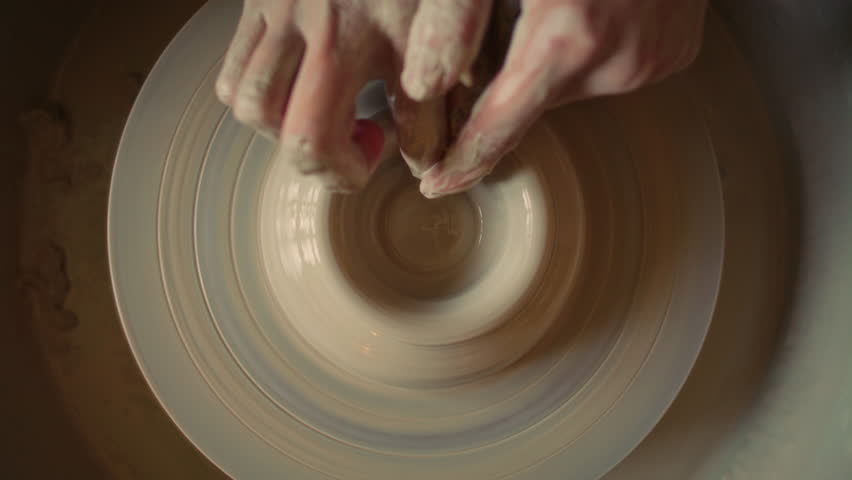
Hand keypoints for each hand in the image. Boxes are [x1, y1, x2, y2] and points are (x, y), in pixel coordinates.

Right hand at [216, 0, 449, 191]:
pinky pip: (232, 62)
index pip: (312, 142)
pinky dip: (258, 88)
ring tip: (323, 112)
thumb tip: (420, 162)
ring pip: (240, 97)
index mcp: (343, 41)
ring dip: (278, 124)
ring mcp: (269, 10)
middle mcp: (296, 28)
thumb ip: (430, 102)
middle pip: (267, 124)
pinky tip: (302, 80)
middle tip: (351, 144)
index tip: (377, 154)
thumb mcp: (438, 27)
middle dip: (310, 155)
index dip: (344, 172)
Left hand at [402, 0, 707, 196]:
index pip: (499, 126)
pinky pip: (614, 69)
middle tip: (517, 21)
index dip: (463, 160)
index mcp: (565, 39)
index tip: (437, 184)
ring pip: (575, 86)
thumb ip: (461, 21)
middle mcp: (615, 62)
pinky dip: (594, 50)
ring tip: (564, 6)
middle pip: (537, 102)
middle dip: (516, 77)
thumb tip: (429, 83)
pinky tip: (596, 9)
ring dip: (557, 59)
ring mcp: (652, 60)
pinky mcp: (675, 53)